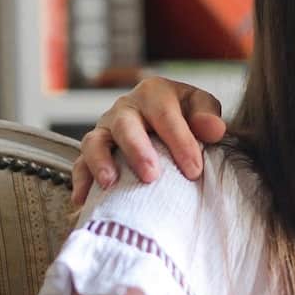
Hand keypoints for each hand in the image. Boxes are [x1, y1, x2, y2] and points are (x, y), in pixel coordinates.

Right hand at [72, 77, 229, 203]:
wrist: (162, 119)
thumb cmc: (184, 115)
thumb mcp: (199, 106)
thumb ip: (207, 115)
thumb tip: (213, 130)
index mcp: (153, 93)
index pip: (165, 115)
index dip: (180, 142)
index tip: (194, 171)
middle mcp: (125, 108)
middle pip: (125, 126)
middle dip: (137, 151)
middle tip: (150, 176)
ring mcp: (105, 129)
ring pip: (94, 142)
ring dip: (100, 162)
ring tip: (109, 183)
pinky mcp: (93, 151)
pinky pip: (80, 164)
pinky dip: (80, 181)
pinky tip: (84, 201)